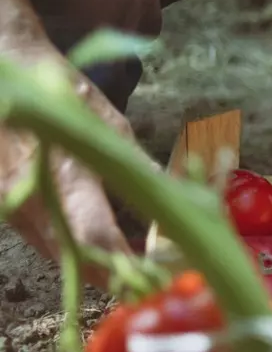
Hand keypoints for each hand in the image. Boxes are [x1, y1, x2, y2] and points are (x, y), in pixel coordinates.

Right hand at [1, 45, 135, 286]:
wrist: (4, 73)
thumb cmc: (61, 93)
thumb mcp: (108, 123)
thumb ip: (136, 164)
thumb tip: (174, 193)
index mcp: (64, 177)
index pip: (97, 237)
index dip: (128, 263)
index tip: (159, 272)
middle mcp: (33, 202)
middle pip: (78, 259)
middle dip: (118, 275)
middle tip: (155, 278)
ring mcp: (14, 210)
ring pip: (61, 255)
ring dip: (99, 266)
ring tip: (138, 263)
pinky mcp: (8, 212)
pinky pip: (47, 242)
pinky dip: (77, 250)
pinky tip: (105, 244)